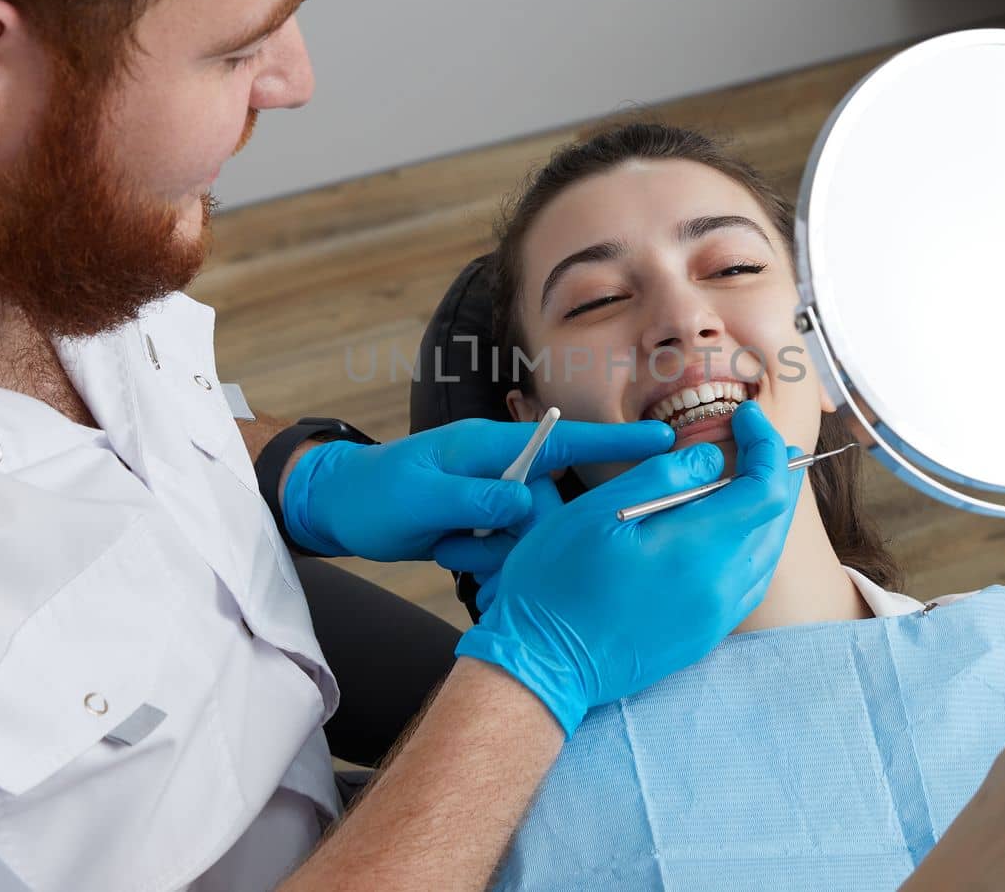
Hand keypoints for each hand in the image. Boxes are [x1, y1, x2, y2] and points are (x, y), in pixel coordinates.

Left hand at [279, 417, 672, 559]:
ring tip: (448, 550)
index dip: (615, 442)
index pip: (563, 441)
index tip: (664, 441)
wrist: (339, 507)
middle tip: (467, 547)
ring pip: (530, 534)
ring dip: (495, 554)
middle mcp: (500, 470)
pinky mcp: (484, 526)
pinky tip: (450, 559)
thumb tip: (527, 505)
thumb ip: (476, 498)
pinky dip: (485, 563)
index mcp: (490, 447)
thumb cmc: (375, 492)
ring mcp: (492, 498)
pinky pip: (509, 550)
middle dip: (525, 536)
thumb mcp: (422, 497)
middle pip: (550, 505)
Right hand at [455, 400, 802, 736]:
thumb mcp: (596, 512)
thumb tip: (711, 459)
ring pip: (767, 554)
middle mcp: (719, 586)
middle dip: (773, 473)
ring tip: (750, 480)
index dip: (765, 446)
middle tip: (759, 441)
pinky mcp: (705, 636)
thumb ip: (661, 479)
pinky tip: (731, 533)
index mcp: (696, 549)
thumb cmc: (556, 583)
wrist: (542, 664)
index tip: (748, 417)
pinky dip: (752, 548)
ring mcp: (716, 617)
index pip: (765, 489)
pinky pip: (748, 584)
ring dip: (765, 512)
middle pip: (775, 522)